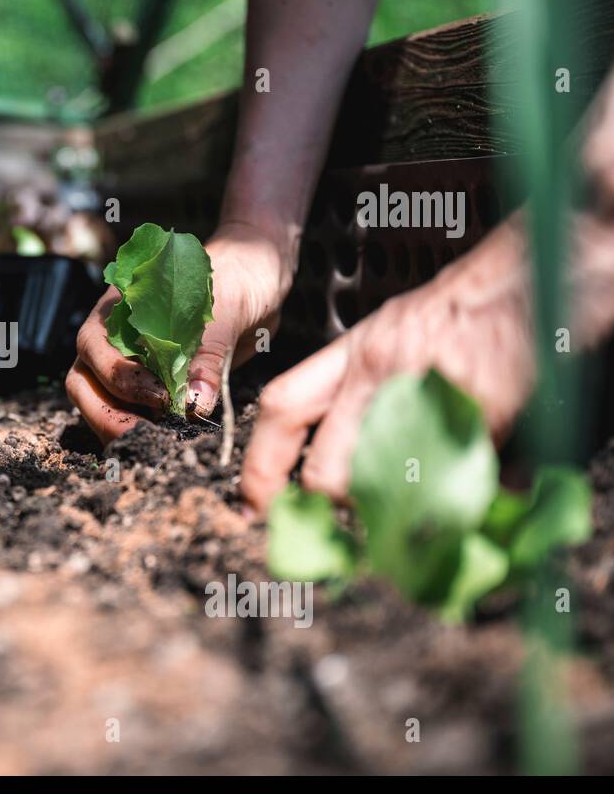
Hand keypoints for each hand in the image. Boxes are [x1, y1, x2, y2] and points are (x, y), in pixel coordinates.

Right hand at [66, 220, 296, 443]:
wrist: (257, 279)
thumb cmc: (237, 279)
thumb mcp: (228, 311)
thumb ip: (209, 354)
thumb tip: (195, 403)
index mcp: (119, 306)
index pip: (93, 346)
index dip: (119, 376)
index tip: (161, 396)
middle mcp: (113, 337)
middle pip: (83, 382)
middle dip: (107, 414)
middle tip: (147, 437)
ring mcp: (127, 363)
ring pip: (99, 403)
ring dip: (121, 427)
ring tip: (159, 443)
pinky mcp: (149, 386)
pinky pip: (129, 413)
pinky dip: (143, 430)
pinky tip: (170, 439)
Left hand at [240, 226, 536, 514]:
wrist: (538, 274)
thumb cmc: (461, 309)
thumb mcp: (391, 335)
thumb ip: (357, 391)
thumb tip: (333, 463)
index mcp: (354, 353)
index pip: (282, 409)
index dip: (259, 468)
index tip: (255, 506)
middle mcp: (381, 372)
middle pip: (326, 471)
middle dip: (335, 508)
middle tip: (355, 519)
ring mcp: (431, 393)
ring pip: (384, 487)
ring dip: (396, 514)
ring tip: (416, 510)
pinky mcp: (483, 412)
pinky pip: (457, 481)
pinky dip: (462, 498)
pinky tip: (472, 486)